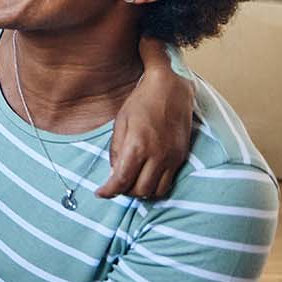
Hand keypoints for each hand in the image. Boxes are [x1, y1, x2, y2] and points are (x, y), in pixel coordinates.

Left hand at [98, 56, 194, 198]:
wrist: (171, 88)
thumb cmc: (142, 102)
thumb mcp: (120, 122)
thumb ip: (116, 150)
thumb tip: (113, 174)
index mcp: (137, 146)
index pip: (121, 180)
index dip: (109, 191)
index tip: (100, 193)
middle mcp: (157, 155)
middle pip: (139, 191)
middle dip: (124, 192)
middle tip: (115, 185)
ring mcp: (172, 157)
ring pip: (156, 191)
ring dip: (141, 192)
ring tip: (131, 182)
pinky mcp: (181, 157)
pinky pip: (169, 182)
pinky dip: (155, 186)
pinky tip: (146, 177)